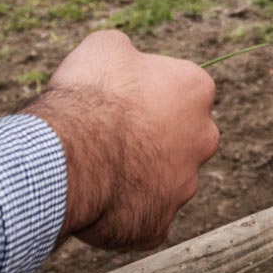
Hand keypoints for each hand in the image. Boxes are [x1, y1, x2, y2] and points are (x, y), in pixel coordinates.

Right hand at [25, 30, 219, 251]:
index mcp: (196, 91)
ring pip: (161, 183)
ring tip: (95, 173)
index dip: (145, 97)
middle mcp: (202, 139)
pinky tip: (95, 205)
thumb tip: (125, 59)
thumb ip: (126, 54)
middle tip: (108, 140)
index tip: (116, 101)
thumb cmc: (89, 94)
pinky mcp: (157, 225)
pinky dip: (120, 216)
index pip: (179, 92)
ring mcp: (183, 187)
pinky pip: (141, 221)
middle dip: (150, 140)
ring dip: (135, 179)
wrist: (69, 153)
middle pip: (179, 140)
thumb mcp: (105, 48)